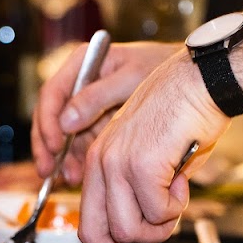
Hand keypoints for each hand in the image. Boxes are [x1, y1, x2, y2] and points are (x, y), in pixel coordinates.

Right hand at [31, 41, 177, 185]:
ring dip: (66, 158)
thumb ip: (97, 97)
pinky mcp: (102, 124)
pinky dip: (82, 161)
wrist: (195, 76)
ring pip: (67, 137)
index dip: (47, 122)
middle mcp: (82, 85)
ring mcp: (90, 107)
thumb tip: (65, 121)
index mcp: (84, 64)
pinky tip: (82, 177)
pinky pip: (84, 145)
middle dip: (50, 147)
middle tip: (48, 171)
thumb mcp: (131, 77)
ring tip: (70, 179)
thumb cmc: (166, 66)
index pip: (52, 94)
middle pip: (53, 118)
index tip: (54, 145)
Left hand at [76, 53, 229, 242]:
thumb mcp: (157, 171)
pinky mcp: (141, 164)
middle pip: (97, 235)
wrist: (204, 82)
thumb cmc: (186, 122)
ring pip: (129, 230)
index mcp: (98, 163)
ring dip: (160, 228)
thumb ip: (143, 209)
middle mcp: (99, 162)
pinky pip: (157, 213)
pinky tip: (182, 180)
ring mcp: (117, 163)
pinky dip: (176, 207)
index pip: (88, 224)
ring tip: (176, 200)